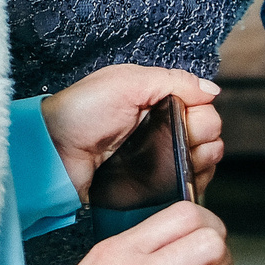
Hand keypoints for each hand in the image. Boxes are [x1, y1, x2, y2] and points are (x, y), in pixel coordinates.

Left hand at [39, 65, 223, 204]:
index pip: (200, 105)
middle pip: (207, 133)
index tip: (187, 116)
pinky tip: (188, 176)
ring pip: (203, 159)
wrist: (53, 153)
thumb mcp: (125, 82)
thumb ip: (171, 80)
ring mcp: (157, 157)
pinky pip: (187, 183)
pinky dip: (195, 180)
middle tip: (183, 138)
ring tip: (186, 158)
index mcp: (155, 99)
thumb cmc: (80, 112)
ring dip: (203, 158)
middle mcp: (160, 128)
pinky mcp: (152, 184)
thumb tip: (211, 90)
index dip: (200, 112)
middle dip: (203, 135)